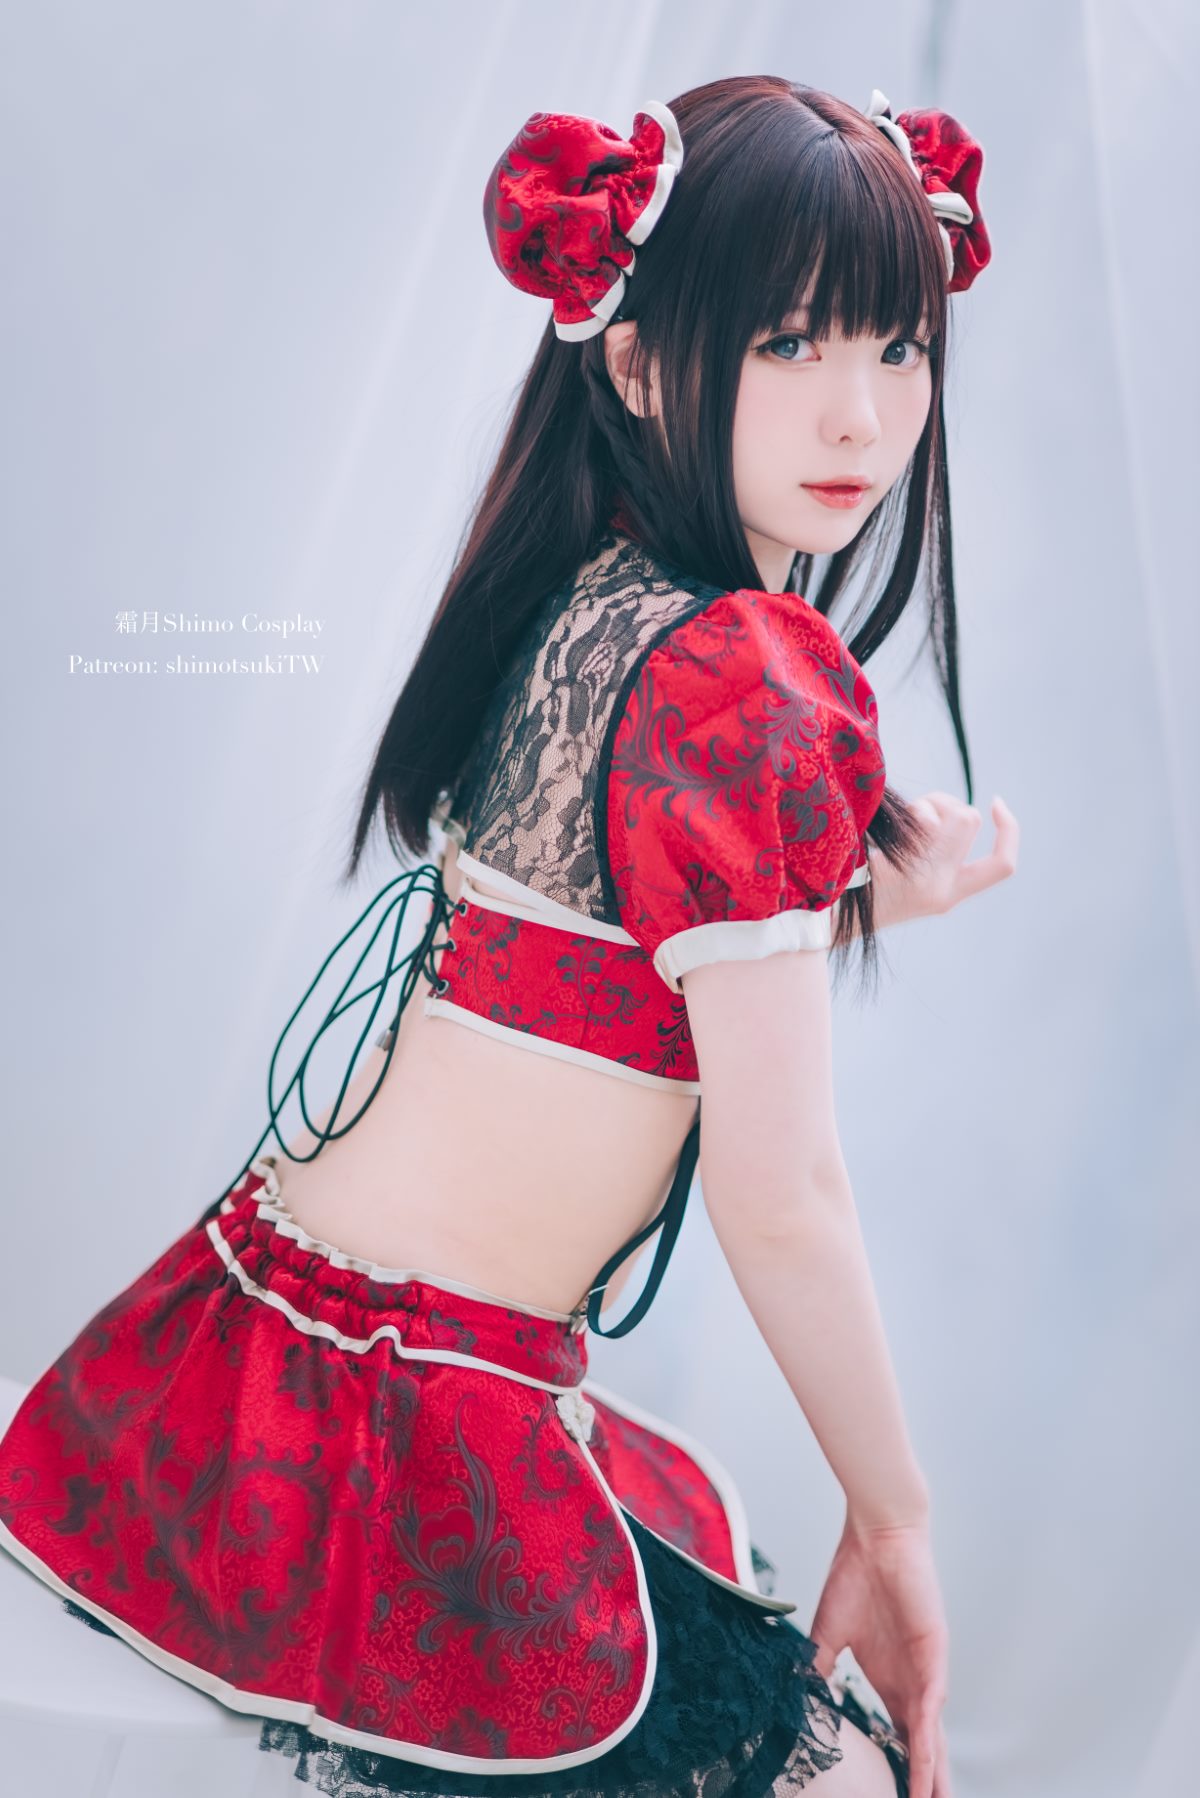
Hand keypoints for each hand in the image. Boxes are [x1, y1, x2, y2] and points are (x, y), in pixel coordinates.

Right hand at [809, 1512, 951, 1797]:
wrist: (875, 1535)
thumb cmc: (855, 1575)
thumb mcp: (828, 1633)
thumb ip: (818, 1668)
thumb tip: (799, 1702)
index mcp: (889, 1677)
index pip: (899, 1735)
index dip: (899, 1768)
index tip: (892, 1796)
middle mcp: (911, 1680)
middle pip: (922, 1743)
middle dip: (925, 1780)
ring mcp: (925, 1668)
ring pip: (931, 1732)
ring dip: (931, 1770)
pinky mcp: (933, 1651)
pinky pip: (931, 1700)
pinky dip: (928, 1733)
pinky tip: (926, 1759)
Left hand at [874, 792, 1017, 927]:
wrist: (827, 921)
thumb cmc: (862, 891)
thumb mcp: (909, 878)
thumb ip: (934, 851)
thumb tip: (945, 811)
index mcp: (949, 895)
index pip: (1003, 866)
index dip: (1009, 831)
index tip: (996, 803)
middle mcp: (943, 888)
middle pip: (968, 820)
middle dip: (946, 803)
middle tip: (918, 814)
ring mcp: (922, 875)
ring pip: (947, 810)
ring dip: (925, 803)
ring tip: (897, 823)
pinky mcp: (899, 862)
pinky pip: (916, 819)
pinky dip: (903, 814)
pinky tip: (879, 832)